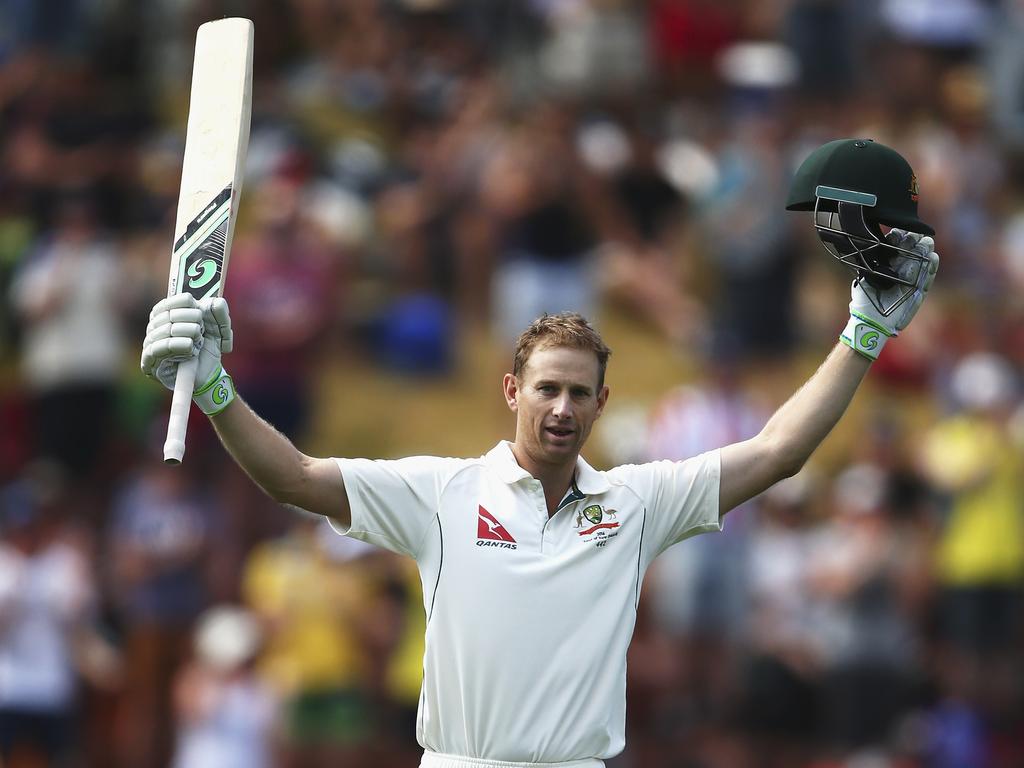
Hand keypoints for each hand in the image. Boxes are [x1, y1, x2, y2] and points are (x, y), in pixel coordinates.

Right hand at [141, 294, 232, 390]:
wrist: (208, 374)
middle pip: (167, 316)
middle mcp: (153, 330)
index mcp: (164, 317)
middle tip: (202, 327)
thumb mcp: (218, 328)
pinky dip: (178, 345)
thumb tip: (217, 302)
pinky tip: (191, 346)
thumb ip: (219, 312)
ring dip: (187, 332)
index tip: (194, 303)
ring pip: (165, 330)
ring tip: (199, 339)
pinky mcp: (149, 363)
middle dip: (189, 318)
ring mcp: (150, 346)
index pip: (165, 304)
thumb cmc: (207, 348)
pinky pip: (159, 348)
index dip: (179, 301)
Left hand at [841, 229, 938, 358]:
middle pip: (910, 252)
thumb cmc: (865, 300)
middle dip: (913, 242)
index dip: (897, 240)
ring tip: (927, 242)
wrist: (871, 321)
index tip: (897, 232)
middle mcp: (901, 271)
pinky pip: (927, 278)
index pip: (894, 248)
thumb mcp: (864, 279)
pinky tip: (933, 257)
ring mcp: (910, 281)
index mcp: (888, 266)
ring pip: (921, 263)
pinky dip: (931, 268)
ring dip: (925, 252)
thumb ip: (870, 265)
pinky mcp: (918, 291)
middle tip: (916, 235)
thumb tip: (871, 248)